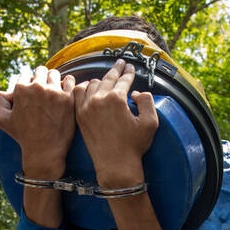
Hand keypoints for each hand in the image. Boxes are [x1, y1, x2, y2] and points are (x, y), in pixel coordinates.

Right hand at [0, 67, 75, 178]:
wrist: (44, 151)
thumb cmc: (23, 136)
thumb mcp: (1, 120)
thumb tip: (3, 91)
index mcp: (21, 89)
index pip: (26, 75)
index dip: (29, 83)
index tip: (34, 92)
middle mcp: (37, 87)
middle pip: (41, 71)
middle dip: (42, 79)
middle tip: (45, 90)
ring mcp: (54, 92)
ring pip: (55, 74)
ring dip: (55, 80)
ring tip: (55, 92)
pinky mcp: (68, 99)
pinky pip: (71, 81)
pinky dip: (69, 84)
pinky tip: (67, 93)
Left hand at [73, 59, 158, 187]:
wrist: (115, 165)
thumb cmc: (134, 146)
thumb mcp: (151, 123)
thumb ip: (147, 102)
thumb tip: (137, 93)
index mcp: (117, 99)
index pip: (124, 79)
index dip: (129, 72)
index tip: (131, 67)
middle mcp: (99, 99)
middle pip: (108, 78)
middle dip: (116, 70)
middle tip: (120, 63)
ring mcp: (86, 107)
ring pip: (93, 83)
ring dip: (102, 79)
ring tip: (107, 78)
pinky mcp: (79, 115)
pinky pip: (79, 94)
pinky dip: (85, 88)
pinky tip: (90, 87)